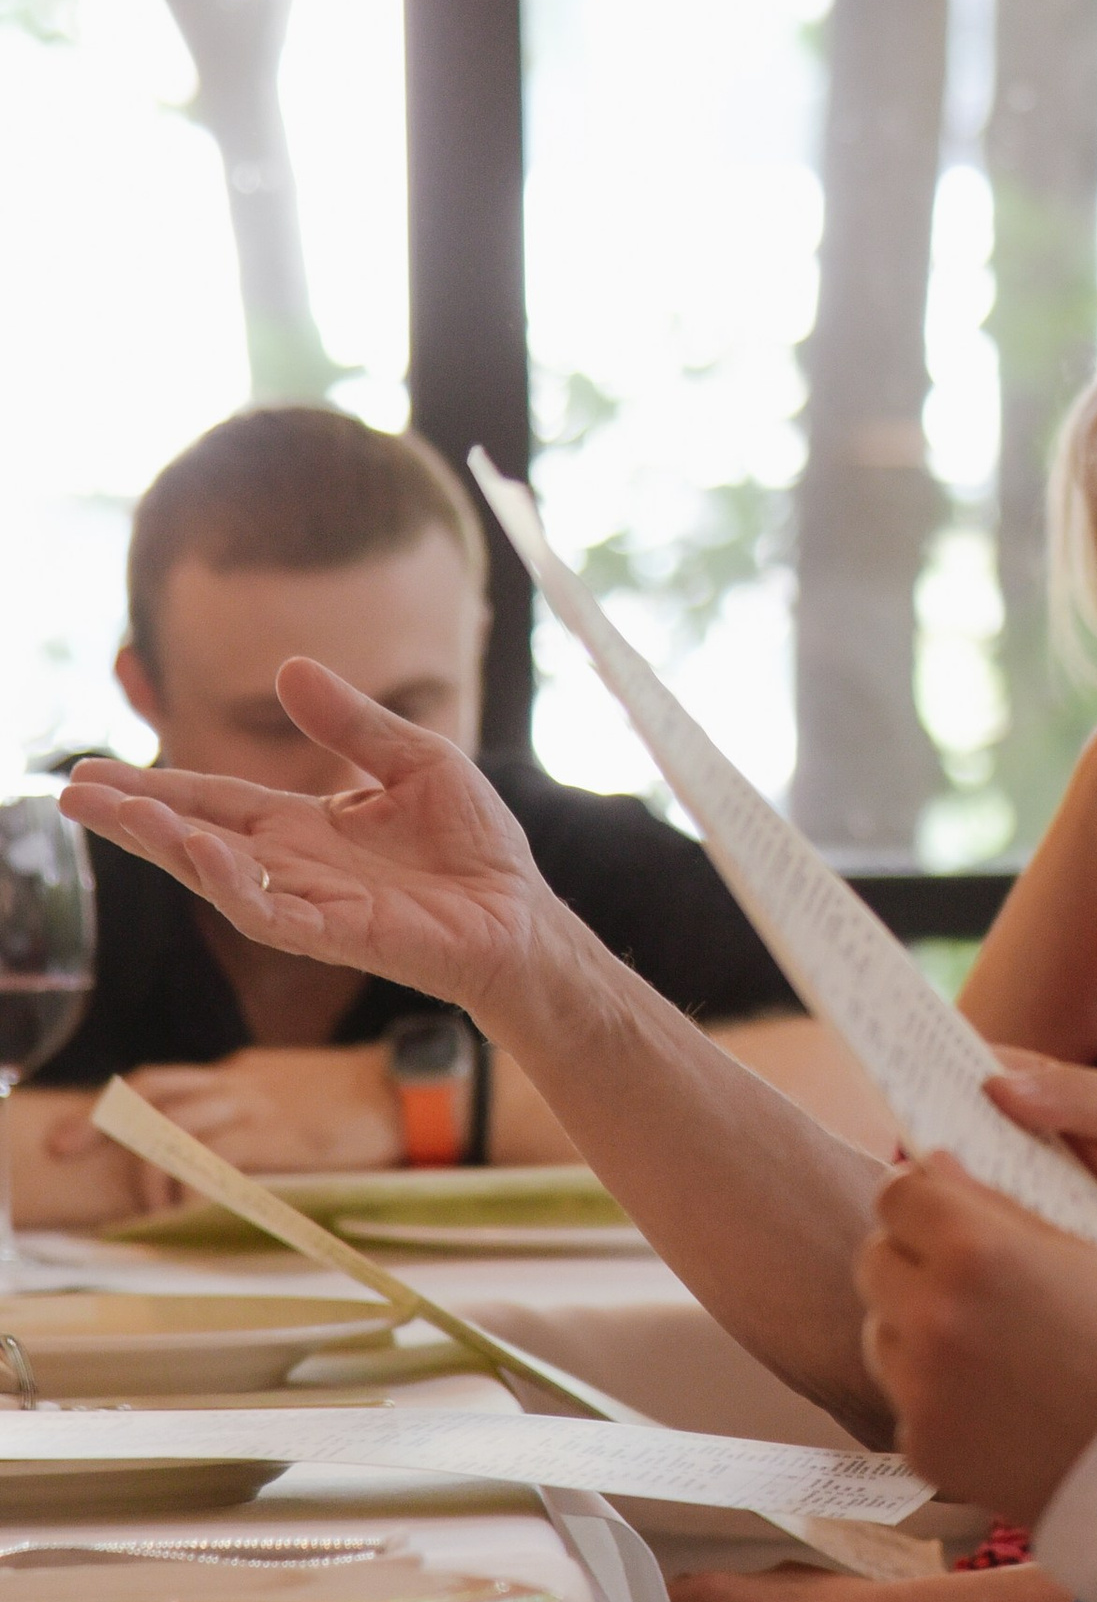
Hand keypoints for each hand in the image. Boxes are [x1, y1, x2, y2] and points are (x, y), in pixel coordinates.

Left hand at [40, 1051, 402, 1182]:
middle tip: (58, 1148)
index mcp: (242, 1072)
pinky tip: (180, 1208)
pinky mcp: (275, 1132)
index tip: (80, 1131)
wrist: (412, 1091)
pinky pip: (210, 1158)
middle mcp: (239, 1080)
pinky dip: (185, 1183)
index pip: (163, 1082)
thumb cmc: (364, 1100)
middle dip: (99, 1120)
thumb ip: (258, 1114)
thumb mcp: (298, 1098)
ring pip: (172, 1125)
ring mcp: (256, 1104)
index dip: (117, 1106)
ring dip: (147, 1169)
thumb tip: (224, 1149)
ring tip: (147, 1206)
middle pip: (150, 1092)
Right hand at [63, 665, 560, 1028]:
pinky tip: (199, 852)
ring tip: (117, 814)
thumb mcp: (414, 759)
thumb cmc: (472, 846)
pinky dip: (231, 882)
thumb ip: (352, 722)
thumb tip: (289, 667)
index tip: (95, 772)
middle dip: (133, 819)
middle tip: (71, 794)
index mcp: (303, 826)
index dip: (156, 787)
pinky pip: (271, 911)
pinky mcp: (338, 934)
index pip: (213, 800)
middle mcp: (293, 867)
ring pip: (217, 876)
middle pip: (195, 838)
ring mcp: (309, 904)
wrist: (520, 913)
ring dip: (165, 845)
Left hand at [860, 1158, 1096, 1523]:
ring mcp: (921, 1387)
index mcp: (975, 1250)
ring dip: (916, 1324)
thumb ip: (994, 1207)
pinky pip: (905, 1395)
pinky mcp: (921, 1444)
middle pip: (874, 1259)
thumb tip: (933, 1167)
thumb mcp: (1080, 1250)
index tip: (941, 1212)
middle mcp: (934, 1315)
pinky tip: (994, 1397)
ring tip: (985, 1342)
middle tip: (964, 1277)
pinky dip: (936, 1391)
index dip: (922, 1200)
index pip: (897, 1196)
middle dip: (911, 1259)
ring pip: (881, 1327)